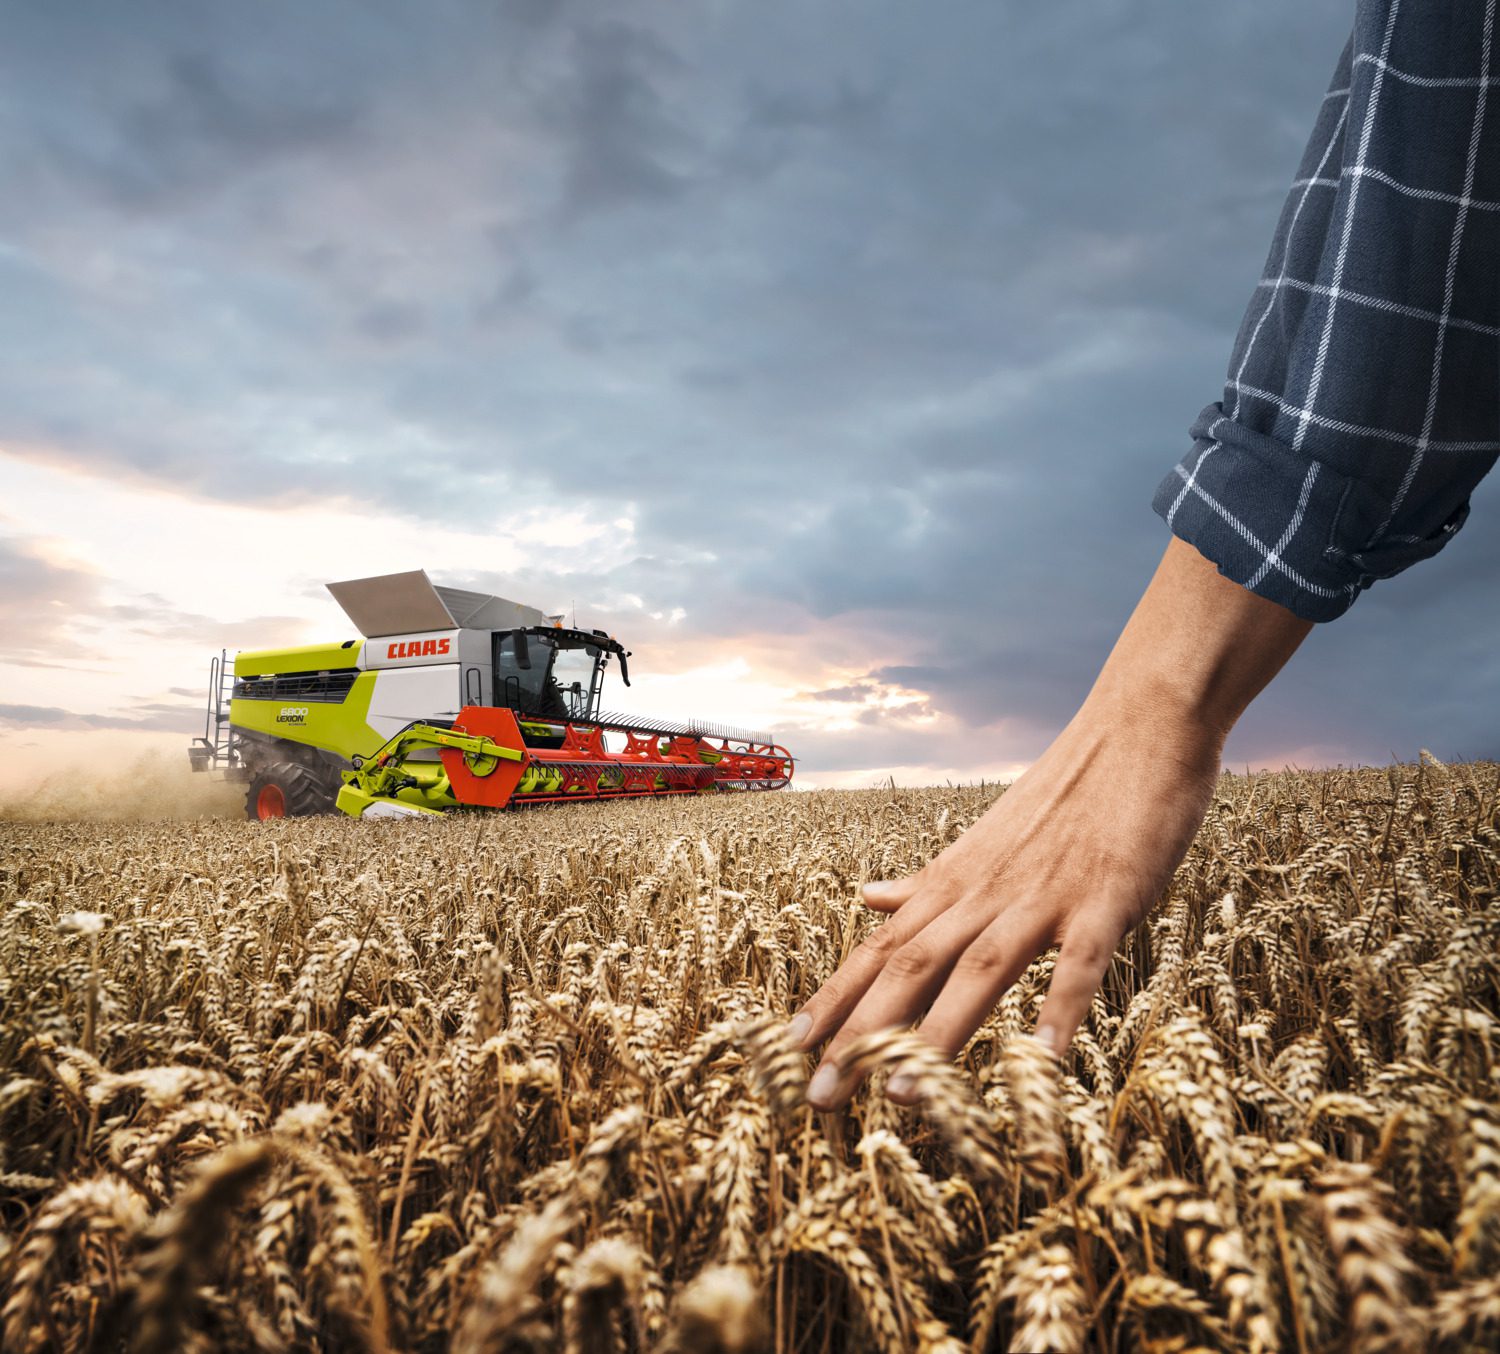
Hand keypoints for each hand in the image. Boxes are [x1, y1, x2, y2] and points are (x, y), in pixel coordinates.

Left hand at [792, 539, 1312, 1108]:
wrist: (1136, 728)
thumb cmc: (1062, 794)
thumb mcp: (980, 840)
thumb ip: (927, 881)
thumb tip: (867, 896)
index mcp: (955, 882)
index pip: (881, 946)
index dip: (836, 998)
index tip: (791, 1048)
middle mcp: (985, 892)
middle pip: (910, 965)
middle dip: (862, 1034)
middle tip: (819, 1097)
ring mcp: (1044, 895)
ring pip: (980, 970)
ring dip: (938, 1034)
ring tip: (902, 1097)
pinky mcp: (1106, 897)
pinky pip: (1081, 961)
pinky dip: (1060, 1008)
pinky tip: (1043, 1062)